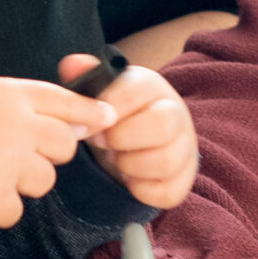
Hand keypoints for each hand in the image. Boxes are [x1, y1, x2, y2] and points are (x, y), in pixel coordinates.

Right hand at [0, 78, 116, 226]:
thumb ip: (27, 107)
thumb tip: (82, 121)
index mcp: (9, 94)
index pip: (65, 100)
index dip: (90, 112)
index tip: (107, 120)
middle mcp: (14, 123)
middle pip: (64, 147)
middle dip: (45, 156)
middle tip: (8, 154)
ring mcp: (5, 160)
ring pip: (43, 182)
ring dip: (20, 184)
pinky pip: (16, 210)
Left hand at [56, 54, 197, 207]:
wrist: (138, 140)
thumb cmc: (115, 114)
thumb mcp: (99, 91)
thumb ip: (84, 76)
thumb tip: (72, 66)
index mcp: (152, 87)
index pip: (135, 92)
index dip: (107, 110)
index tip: (88, 126)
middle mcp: (176, 113)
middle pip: (161, 124)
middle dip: (122, 139)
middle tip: (103, 143)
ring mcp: (184, 148)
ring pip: (165, 161)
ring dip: (129, 165)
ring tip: (117, 159)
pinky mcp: (184, 180)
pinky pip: (166, 192)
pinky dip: (140, 190)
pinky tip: (130, 178)